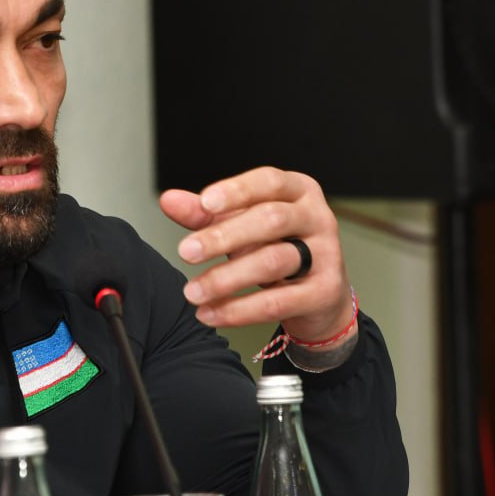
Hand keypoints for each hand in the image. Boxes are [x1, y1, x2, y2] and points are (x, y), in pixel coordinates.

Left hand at [159, 167, 352, 343]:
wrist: (318, 295)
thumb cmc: (277, 247)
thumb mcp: (241, 225)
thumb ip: (206, 214)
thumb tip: (168, 200)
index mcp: (298, 190)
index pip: (268, 182)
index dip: (237, 190)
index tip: (204, 202)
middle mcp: (318, 217)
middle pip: (271, 220)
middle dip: (224, 236)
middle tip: (186, 252)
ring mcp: (326, 254)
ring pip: (274, 261)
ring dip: (226, 278)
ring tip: (192, 291)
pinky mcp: (324, 292)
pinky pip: (278, 302)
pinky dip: (239, 310)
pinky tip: (211, 313)